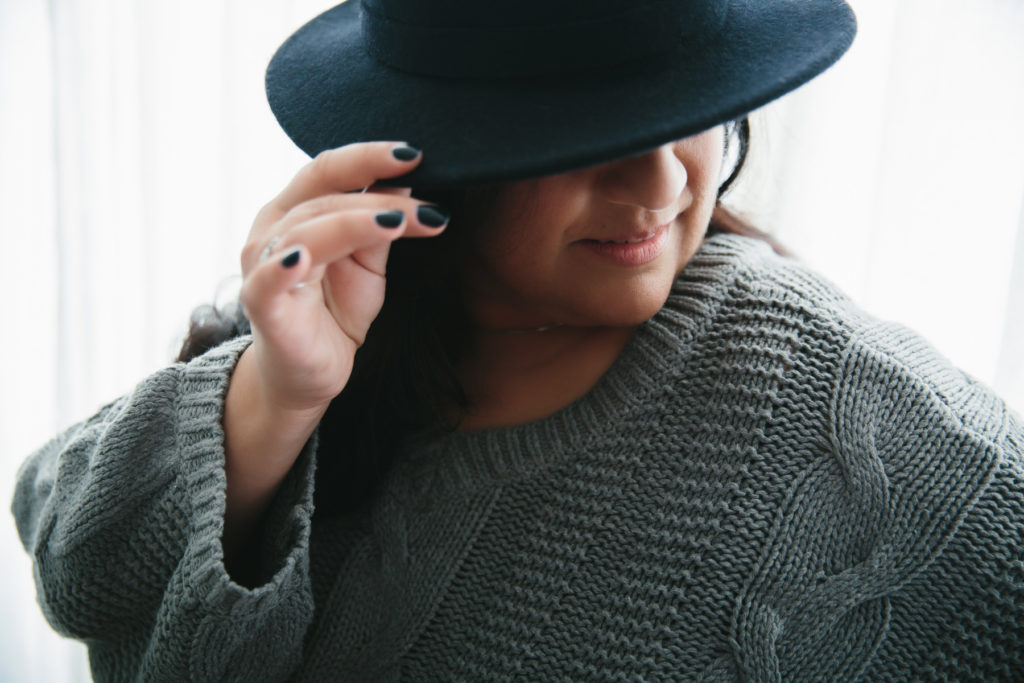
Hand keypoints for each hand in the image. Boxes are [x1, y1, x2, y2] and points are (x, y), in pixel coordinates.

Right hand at [238, 141, 447, 414]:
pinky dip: (282, 267)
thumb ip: (380, 224)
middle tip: (429, 209)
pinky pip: (267, 281)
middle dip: (381, 198)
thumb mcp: (369, 264)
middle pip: (324, 197)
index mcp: (295, 211)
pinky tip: (303, 259)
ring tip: (397, 222)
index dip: (369, 157)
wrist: (311, 374)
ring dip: (355, 222)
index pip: (328, 170)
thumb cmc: (336, 312)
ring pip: (306, 231)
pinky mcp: (261, 306)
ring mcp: (263, 267)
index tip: (416, 155)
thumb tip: (407, 179)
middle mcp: (272, 231)